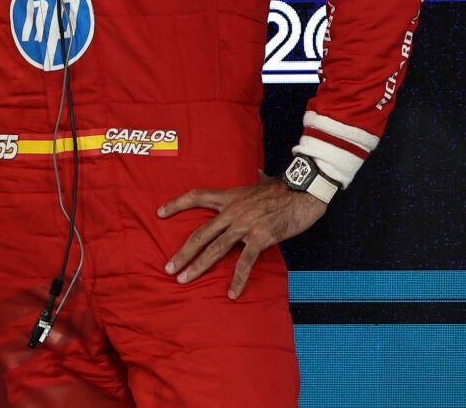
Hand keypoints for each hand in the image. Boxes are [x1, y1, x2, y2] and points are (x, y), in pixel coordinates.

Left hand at [157, 175, 327, 298]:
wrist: (305, 190)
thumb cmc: (286, 187)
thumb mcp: (263, 182)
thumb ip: (256, 180)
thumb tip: (258, 172)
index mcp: (229, 197)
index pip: (196, 196)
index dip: (176, 204)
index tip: (159, 213)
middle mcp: (232, 211)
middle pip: (199, 234)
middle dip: (182, 253)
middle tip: (168, 267)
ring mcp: (245, 225)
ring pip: (214, 249)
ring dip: (197, 266)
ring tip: (183, 279)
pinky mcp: (261, 237)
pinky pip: (245, 262)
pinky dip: (237, 280)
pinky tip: (231, 293)